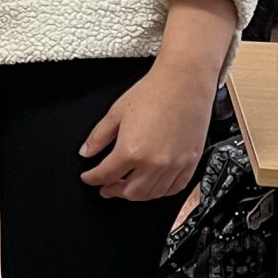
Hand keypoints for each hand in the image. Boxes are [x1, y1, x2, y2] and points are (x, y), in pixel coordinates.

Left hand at [79, 63, 215, 201]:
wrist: (184, 83)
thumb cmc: (153, 93)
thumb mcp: (116, 113)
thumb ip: (98, 136)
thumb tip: (87, 152)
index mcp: (131, 151)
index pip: (105, 175)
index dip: (92, 179)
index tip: (89, 178)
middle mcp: (153, 163)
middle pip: (129, 192)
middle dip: (113, 191)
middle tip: (107, 187)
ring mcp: (174, 165)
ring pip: (152, 194)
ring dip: (136, 194)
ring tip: (128, 187)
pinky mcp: (190, 163)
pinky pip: (175, 188)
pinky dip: (161, 191)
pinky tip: (153, 185)